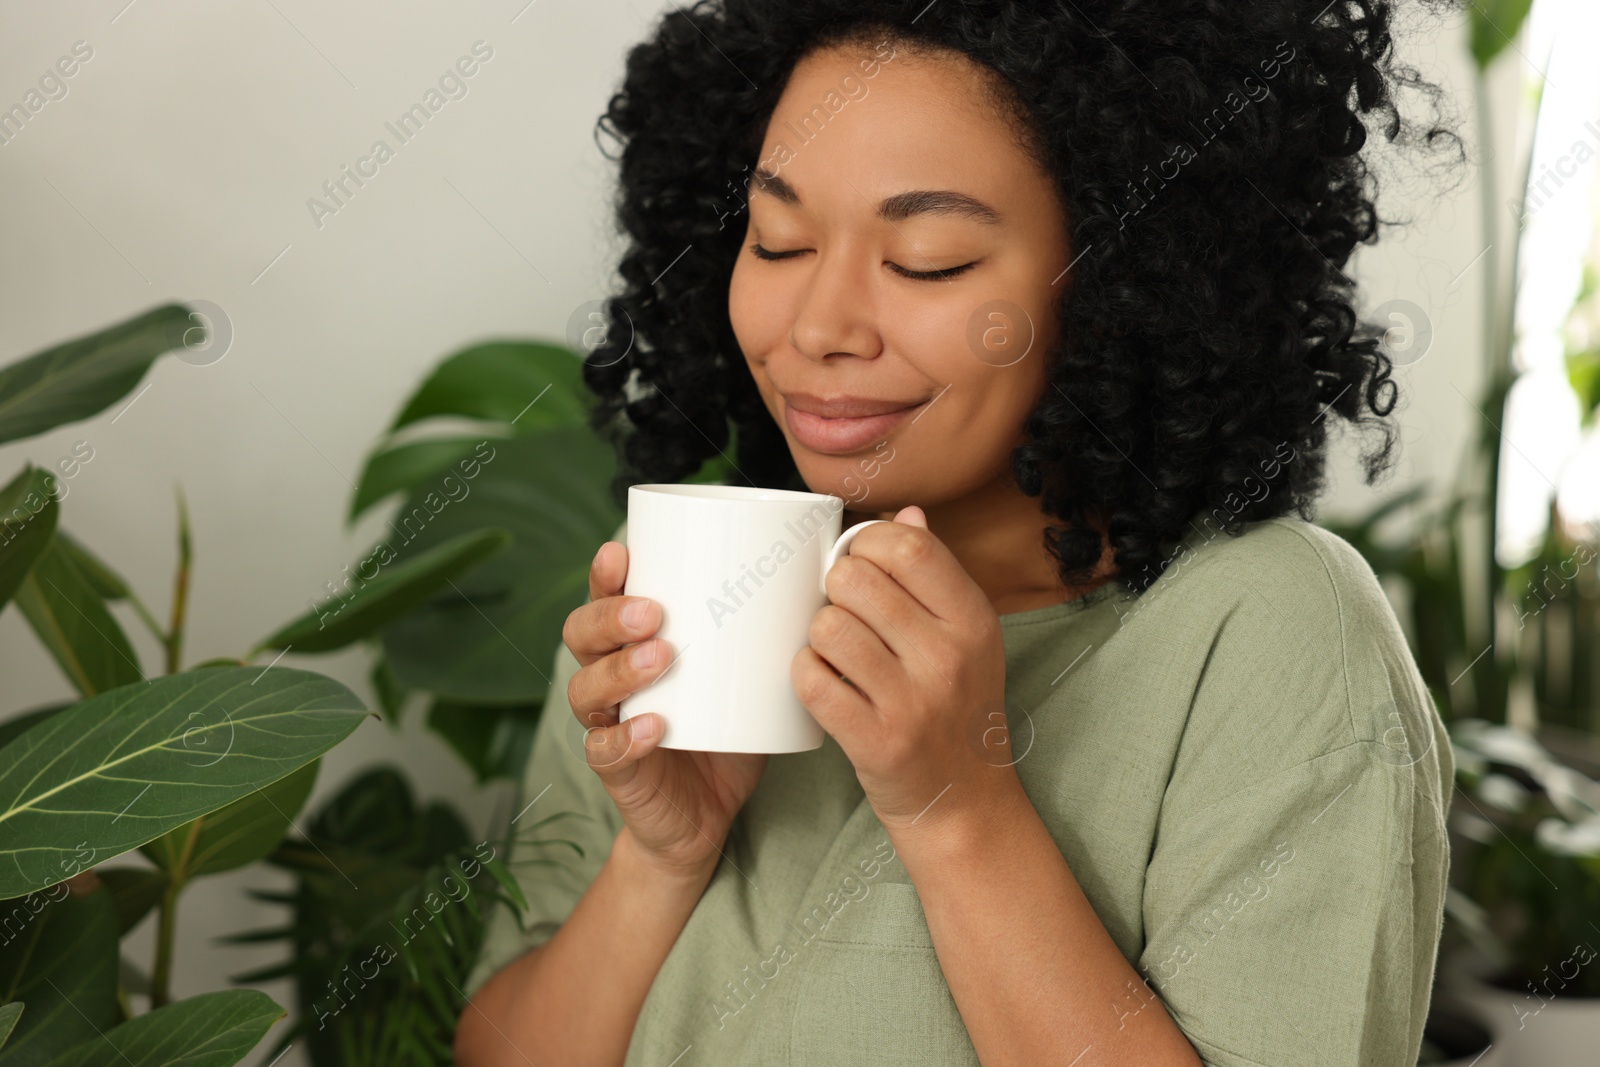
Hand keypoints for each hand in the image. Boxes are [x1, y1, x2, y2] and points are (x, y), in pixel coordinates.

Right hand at [562, 541, 767, 879]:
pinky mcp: (618, 771)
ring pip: (586, 689)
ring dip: (620, 670)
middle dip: (610, 617)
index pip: (603, 598)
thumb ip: (768, 632)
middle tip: (653, 611)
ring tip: (661, 658)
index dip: (604, 574)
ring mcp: (607, 723)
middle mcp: (609, 678)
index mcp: (630, 643)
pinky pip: (605, 751)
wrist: (706, 815)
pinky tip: (652, 725)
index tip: (622, 549)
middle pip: (582, 635)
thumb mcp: (746, 674)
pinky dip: (626, 737)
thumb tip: (821, 576)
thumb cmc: (726, 728)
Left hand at [792, 507, 1013, 831]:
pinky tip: (822, 679)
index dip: (867, 541)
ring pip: (828, 627)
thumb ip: (936, 574)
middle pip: (856, 580)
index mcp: (974, 620)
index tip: (859, 560)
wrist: (965, 801)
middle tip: (843, 611)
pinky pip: (813, 680)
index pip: (909, 546)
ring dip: (818, 634)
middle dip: (834, 588)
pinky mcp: (877, 741)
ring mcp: (913, 701)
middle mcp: (949, 657)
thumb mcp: (967, 638)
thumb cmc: (956, 708)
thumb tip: (906, 513)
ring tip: (835, 650)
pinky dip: (805, 674)